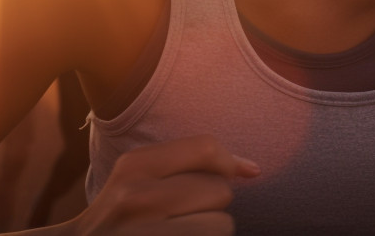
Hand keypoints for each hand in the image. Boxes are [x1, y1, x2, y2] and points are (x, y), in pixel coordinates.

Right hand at [74, 135, 257, 234]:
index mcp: (133, 166)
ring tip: (181, 232)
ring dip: (211, 230)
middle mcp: (136, 198)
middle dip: (212, 206)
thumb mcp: (137, 181)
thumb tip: (253, 170)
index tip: (238, 175)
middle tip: (182, 217)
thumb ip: (188, 166)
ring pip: (222, 224)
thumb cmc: (122, 218)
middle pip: (219, 190)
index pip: (204, 147)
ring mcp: (145, 231)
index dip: (228, 163)